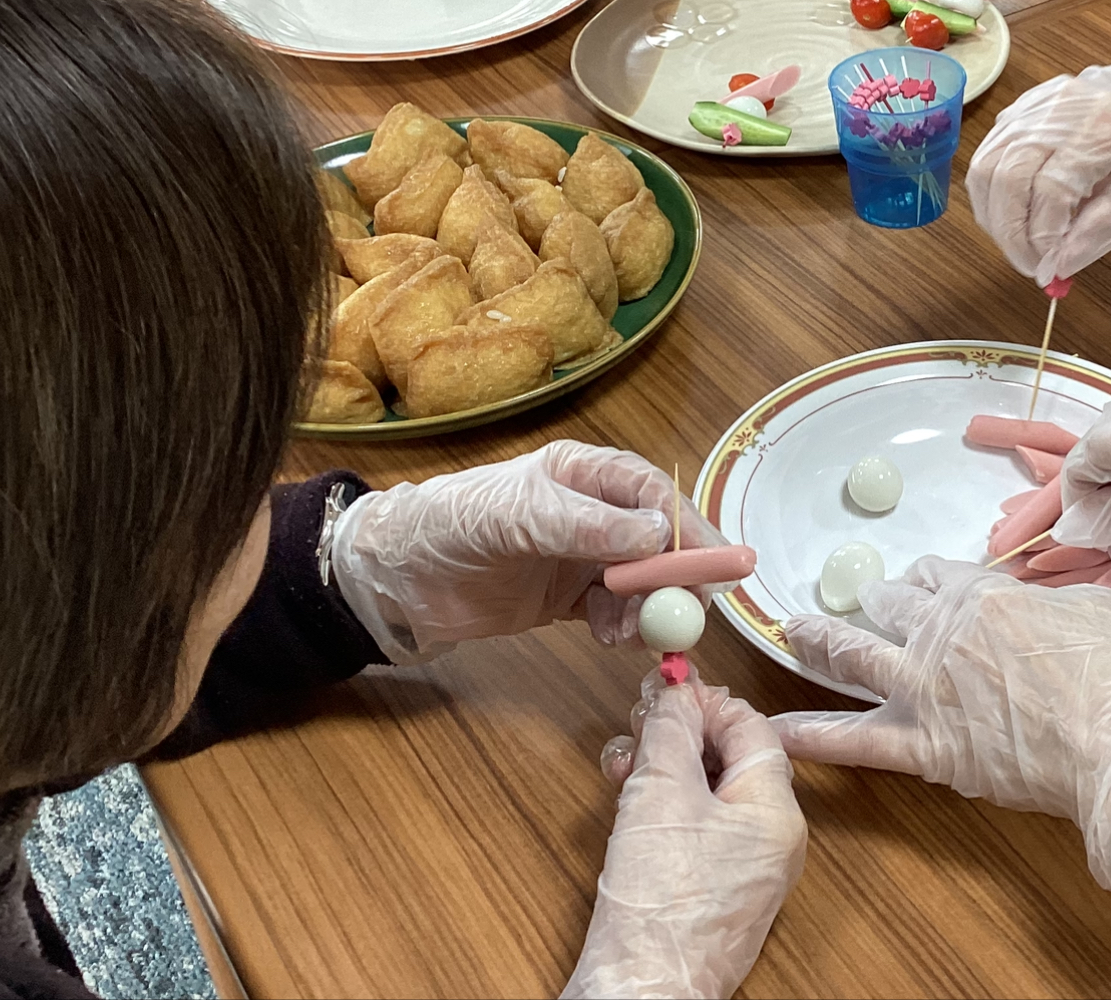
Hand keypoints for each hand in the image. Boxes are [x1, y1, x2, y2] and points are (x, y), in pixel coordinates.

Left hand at [329, 440, 717, 660]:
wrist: (396, 580)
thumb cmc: (451, 526)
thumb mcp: (519, 517)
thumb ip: (587, 526)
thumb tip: (658, 533)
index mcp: (583, 473)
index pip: (652, 493)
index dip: (688, 525)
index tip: (714, 563)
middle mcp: (592, 512)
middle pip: (659, 540)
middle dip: (677, 575)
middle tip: (688, 612)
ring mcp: (582, 557)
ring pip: (643, 581)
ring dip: (648, 609)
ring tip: (630, 631)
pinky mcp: (569, 598)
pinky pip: (617, 613)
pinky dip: (623, 628)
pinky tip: (609, 637)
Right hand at [565, 676, 805, 999]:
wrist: (642, 991)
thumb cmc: (659, 907)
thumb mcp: (659, 792)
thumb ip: (670, 732)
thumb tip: (676, 695)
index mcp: (775, 813)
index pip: (752, 728)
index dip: (707, 700)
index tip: (667, 685)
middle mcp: (769, 842)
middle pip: (729, 759)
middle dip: (679, 733)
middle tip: (638, 719)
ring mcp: (742, 870)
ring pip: (706, 793)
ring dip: (662, 767)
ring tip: (623, 764)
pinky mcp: (710, 892)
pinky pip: (694, 830)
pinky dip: (661, 807)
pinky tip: (627, 802)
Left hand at [770, 557, 1110, 899]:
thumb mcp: (1102, 609)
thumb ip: (1062, 601)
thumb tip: (1059, 609)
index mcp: (986, 596)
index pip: (941, 575)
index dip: (929, 579)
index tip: (922, 583)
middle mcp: (944, 634)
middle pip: (894, 606)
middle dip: (879, 602)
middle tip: (867, 602)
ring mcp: (928, 691)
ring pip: (857, 656)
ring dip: (820, 642)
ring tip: (792, 633)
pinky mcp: (930, 748)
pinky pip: (857, 742)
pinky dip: (815, 736)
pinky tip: (778, 732)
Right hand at [967, 14, 1110, 286]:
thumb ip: (1097, 234)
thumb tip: (1053, 268)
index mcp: (1103, 125)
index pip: (1051, 190)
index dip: (1043, 237)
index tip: (1050, 269)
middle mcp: (1058, 108)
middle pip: (1008, 178)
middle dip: (1012, 234)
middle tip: (1030, 265)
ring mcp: (1029, 105)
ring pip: (984, 170)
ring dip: (995, 219)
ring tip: (1020, 244)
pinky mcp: (1013, 110)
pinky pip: (985, 160)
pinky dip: (991, 198)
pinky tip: (1014, 217)